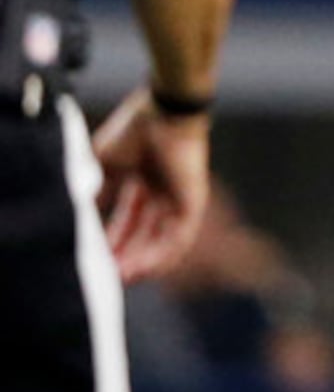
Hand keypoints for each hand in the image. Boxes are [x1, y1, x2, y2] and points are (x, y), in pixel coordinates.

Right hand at [90, 88, 211, 282]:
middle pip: (144, 235)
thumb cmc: (133, 129)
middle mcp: (163, 194)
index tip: (97, 258)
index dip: (112, 240)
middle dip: (126, 256)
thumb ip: (98, 189)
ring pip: (162, 241)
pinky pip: (179, 238)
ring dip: (142, 260)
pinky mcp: (193, 204)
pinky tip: (144, 268)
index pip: (128, 221)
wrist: (161, 113)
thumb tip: (83, 214)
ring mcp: (180, 200)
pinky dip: (162, 254)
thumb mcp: (106, 164)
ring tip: (122, 277)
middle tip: (108, 276)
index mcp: (143, 183)